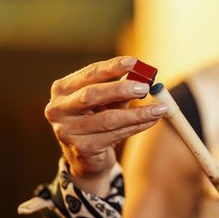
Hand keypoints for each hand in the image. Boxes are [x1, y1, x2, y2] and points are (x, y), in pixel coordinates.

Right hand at [44, 56, 167, 190]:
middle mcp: (58, 109)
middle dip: (121, 89)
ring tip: (159, 108)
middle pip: (92, 94)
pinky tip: (152, 120)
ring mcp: (67, 131)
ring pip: (108, 119)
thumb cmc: (97, 118)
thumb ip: (121, 89)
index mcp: (62, 89)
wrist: (85, 156)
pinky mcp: (82, 148)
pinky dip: (137, 126)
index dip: (112, 67)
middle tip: (145, 87)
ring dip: (137, 113)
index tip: (134, 61)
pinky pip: (115, 135)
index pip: (89, 73)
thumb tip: (145, 78)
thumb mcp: (107, 101)